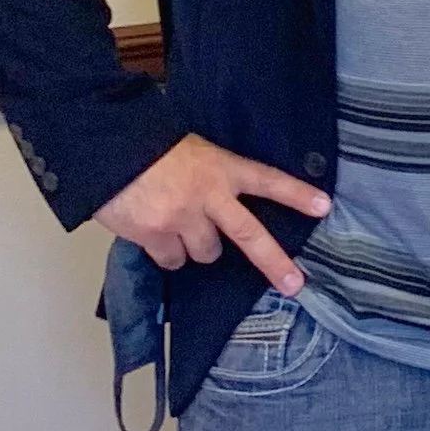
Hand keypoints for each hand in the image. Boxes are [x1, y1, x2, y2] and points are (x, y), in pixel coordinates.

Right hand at [95, 134, 330, 295]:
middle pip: (249, 234)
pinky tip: (153, 233)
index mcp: (220, 167)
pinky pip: (172, 260)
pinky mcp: (156, 236)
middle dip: (274, 262)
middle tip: (294, 284)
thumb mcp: (190, 151)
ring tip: (176, 223)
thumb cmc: (147, 145)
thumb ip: (210, 177)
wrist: (105, 148)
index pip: (267, 179)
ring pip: (205, 253)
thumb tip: (217, 207)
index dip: (296, 194)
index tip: (324, 207)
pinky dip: (166, 253)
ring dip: (196, 246)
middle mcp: (208, 194)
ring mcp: (183, 218)